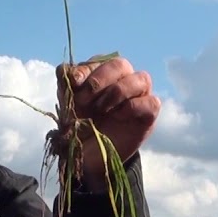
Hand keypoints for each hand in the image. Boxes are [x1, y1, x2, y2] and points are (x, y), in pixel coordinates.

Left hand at [58, 56, 161, 191]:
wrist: (89, 156)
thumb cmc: (79, 125)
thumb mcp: (67, 105)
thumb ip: (66, 85)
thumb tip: (67, 71)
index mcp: (102, 73)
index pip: (98, 60)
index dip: (86, 71)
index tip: (75, 84)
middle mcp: (123, 79)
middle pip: (120, 64)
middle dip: (100, 80)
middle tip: (85, 101)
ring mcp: (139, 95)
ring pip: (141, 78)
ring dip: (117, 92)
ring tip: (103, 110)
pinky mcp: (149, 113)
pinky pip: (151, 102)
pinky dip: (133, 107)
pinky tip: (118, 117)